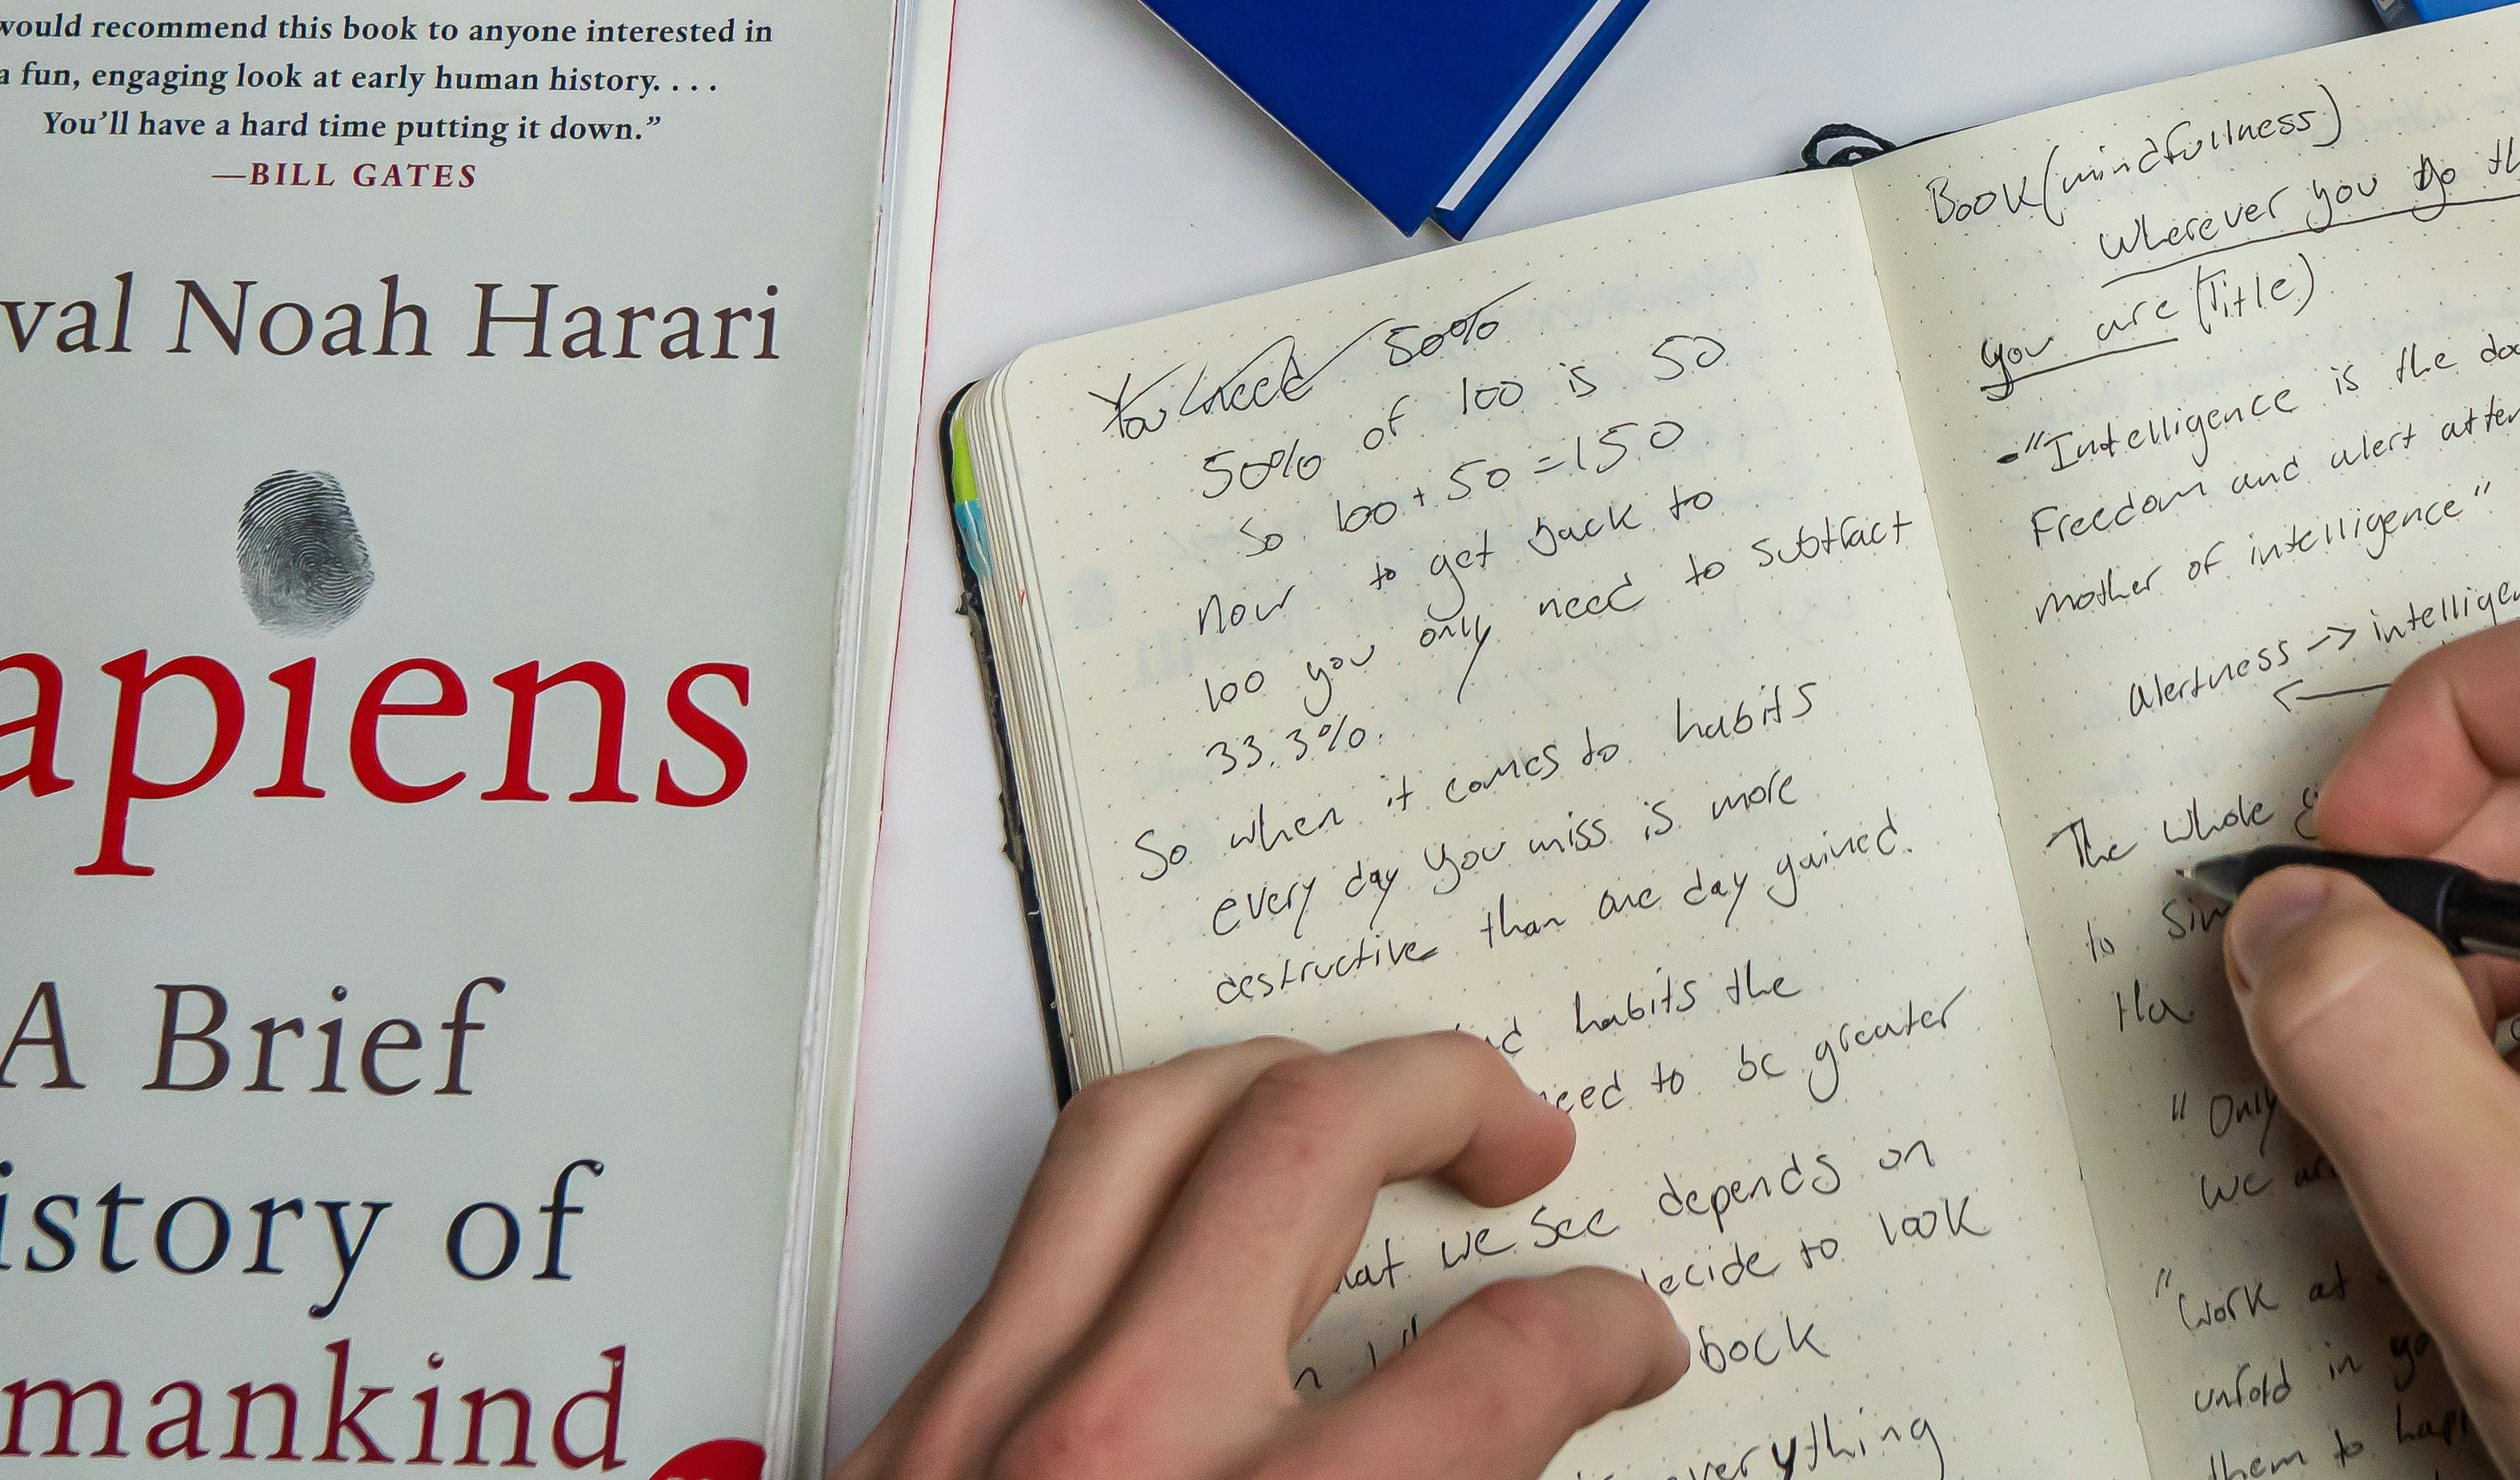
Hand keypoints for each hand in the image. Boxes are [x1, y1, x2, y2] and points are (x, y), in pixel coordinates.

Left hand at [837, 1036, 1685, 1479]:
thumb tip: (1502, 1447)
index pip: (1498, 1368)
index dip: (1602, 1330)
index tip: (1624, 1335)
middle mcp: (1114, 1449)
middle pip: (1314, 1149)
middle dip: (1451, 1098)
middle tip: (1515, 1137)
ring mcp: (979, 1419)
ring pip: (1144, 1127)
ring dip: (1284, 1078)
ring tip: (1359, 1096)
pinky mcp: (896, 1431)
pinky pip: (1033, 1228)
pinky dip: (1146, 1177)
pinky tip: (1202, 1212)